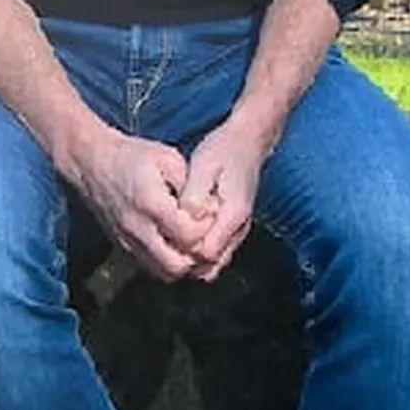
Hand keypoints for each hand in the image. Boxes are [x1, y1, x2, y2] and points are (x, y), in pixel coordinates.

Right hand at [56, 128, 220, 282]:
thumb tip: (209, 209)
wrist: (91, 163)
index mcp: (151, 204)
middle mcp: (138, 228)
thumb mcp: (167, 158)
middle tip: (202, 233)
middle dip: (197, 254)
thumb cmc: (132, 156)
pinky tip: (173, 243)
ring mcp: (128, 241)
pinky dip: (166, 262)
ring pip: (164, 273)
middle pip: (177, 265)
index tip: (208, 212)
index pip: (190, 236)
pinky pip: (150, 268)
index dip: (206, 228)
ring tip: (189, 241)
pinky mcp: (123, 247)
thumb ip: (190, 184)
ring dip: (182, 262)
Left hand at [178, 120, 269, 279]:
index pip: (206, 252)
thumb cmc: (223, 151)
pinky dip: (195, 252)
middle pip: (208, 265)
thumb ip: (195, 193)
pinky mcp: (230, 233)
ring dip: (189, 257)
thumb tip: (186, 217)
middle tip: (163, 238)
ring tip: (168, 238)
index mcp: (234, 213)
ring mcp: (236, 234)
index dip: (183, 247)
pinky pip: (212, 256)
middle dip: (184, 258)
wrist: (246, 144)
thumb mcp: (204, 165)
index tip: (167, 231)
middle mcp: (238, 229)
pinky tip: (178, 235)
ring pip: (210, 265)